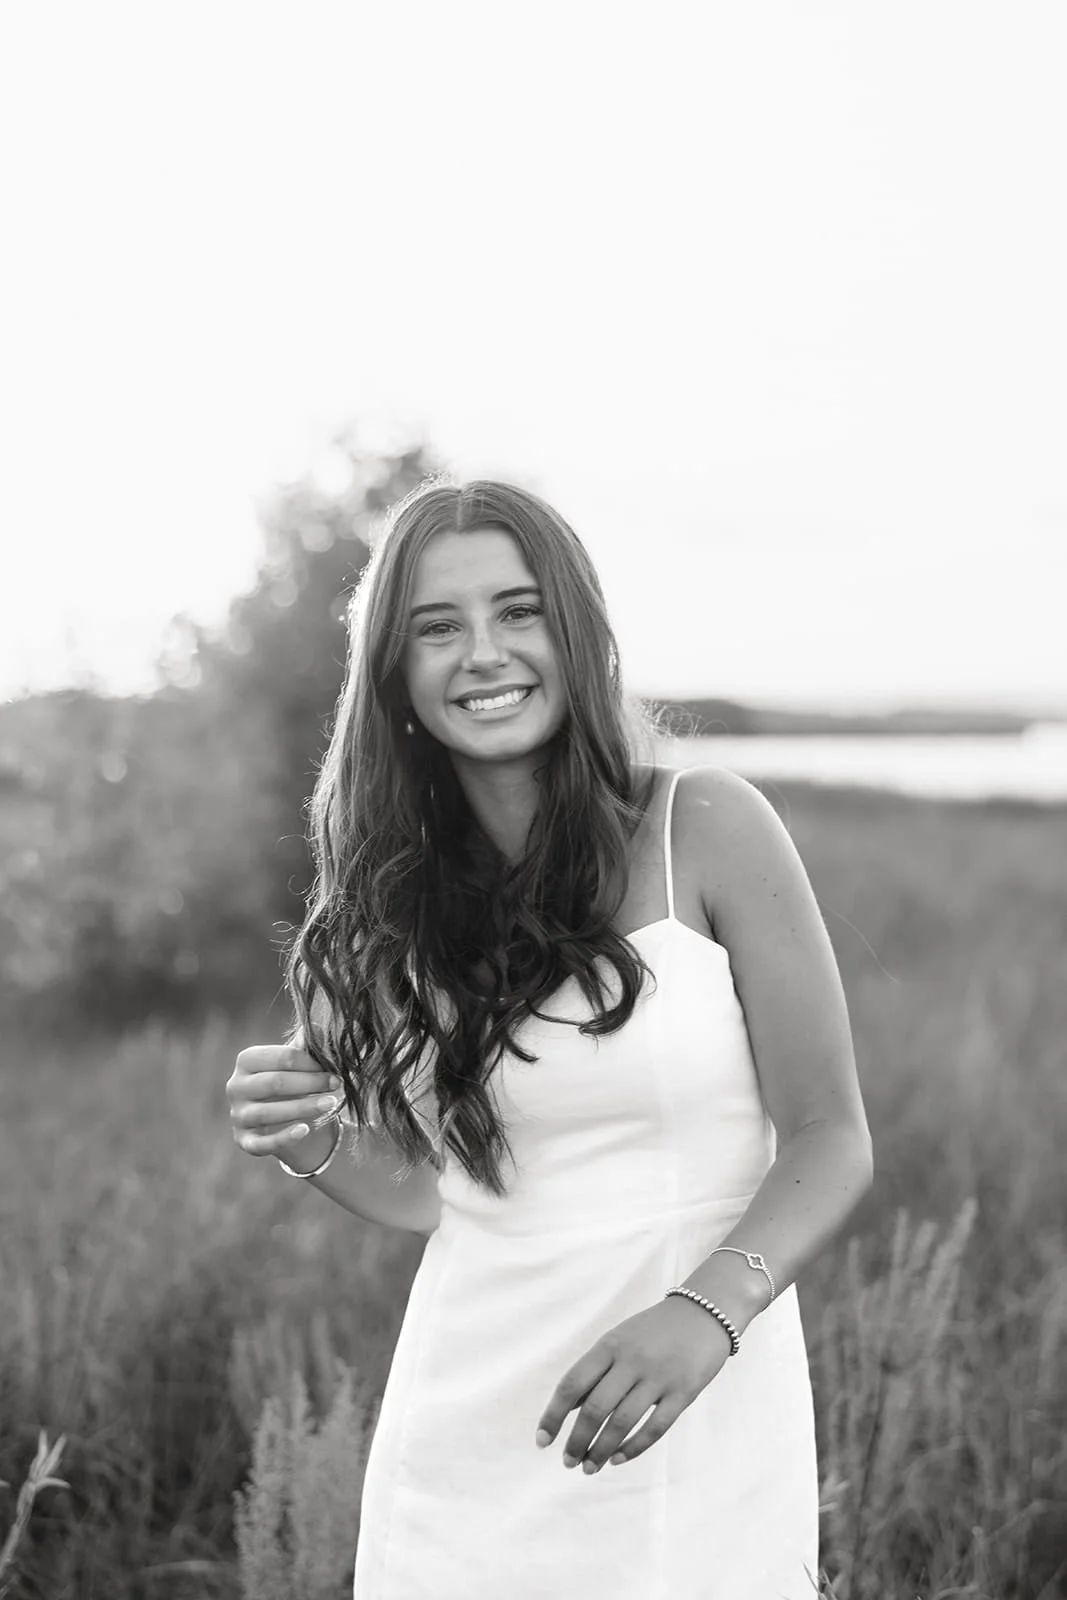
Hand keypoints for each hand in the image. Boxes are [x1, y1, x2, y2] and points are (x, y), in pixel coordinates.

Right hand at [226, 1044, 345, 1157]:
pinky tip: (305, 1130)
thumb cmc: (292, 1081)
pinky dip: (283, 1138)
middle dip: (309, 1083)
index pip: (280, 1058)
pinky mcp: (244, 1141)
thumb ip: (307, 1046)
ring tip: (330, 1104)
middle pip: (274, 1083)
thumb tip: (321, 1030)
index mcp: (247, 1060)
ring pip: (267, 1113)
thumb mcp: (299, 1062)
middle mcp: (236, 1086)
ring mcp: (238, 1115)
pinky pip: (262, 1143)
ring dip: (303, 1108)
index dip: (309, 1063)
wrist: (284, 1118)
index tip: (333, 1068)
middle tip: (337, 1084)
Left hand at [535, 1298, 730, 1472]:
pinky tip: (618, 1458)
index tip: (542, 1441)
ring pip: (622, 1422)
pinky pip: (654, 1428)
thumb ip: (595, 1371)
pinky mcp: (683, 1393)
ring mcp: (658, 1377)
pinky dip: (633, 1448)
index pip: (573, 1383)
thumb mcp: (619, 1339)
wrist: (704, 1313)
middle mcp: (631, 1360)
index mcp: (610, 1345)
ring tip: (589, 1468)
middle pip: (595, 1408)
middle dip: (577, 1441)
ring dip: (601, 1450)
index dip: (553, 1415)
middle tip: (568, 1462)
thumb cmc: (654, 1331)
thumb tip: (567, 1409)